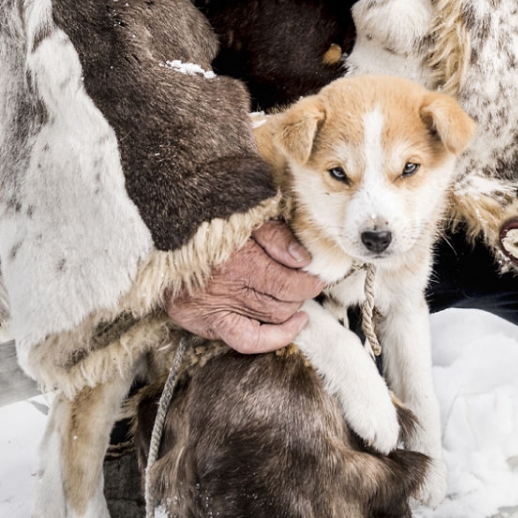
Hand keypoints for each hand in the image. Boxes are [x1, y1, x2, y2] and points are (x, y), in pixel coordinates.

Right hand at [164, 220, 323, 352]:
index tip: (317, 276)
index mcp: (239, 260)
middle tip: (306, 283)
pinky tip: (290, 326)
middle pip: (281, 304)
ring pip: (269, 321)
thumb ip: (275, 236)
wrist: (161, 233)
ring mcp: (214, 309)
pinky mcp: (204, 322)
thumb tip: (303, 260)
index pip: (287, 283)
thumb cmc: (206, 219)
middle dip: (301, 295)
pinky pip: (246, 341)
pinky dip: (272, 338)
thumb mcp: (244, 215)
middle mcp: (227, 289)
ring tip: (294, 297)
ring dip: (289, 311)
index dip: (309, 283)